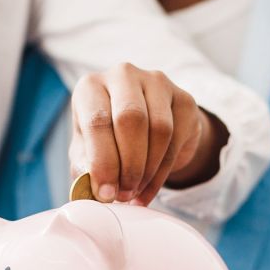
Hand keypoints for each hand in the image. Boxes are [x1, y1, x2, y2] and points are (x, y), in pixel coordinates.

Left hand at [69, 63, 227, 204]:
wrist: (145, 126)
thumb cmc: (106, 139)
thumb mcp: (86, 151)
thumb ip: (86, 167)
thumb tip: (94, 190)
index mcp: (91, 87)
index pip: (98, 121)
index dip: (103, 162)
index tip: (105, 193)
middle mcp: (122, 75)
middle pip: (131, 119)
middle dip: (129, 165)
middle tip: (123, 194)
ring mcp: (156, 82)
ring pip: (160, 129)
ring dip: (147, 170)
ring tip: (134, 192)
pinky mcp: (184, 98)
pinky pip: (177, 139)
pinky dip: (163, 172)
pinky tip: (150, 188)